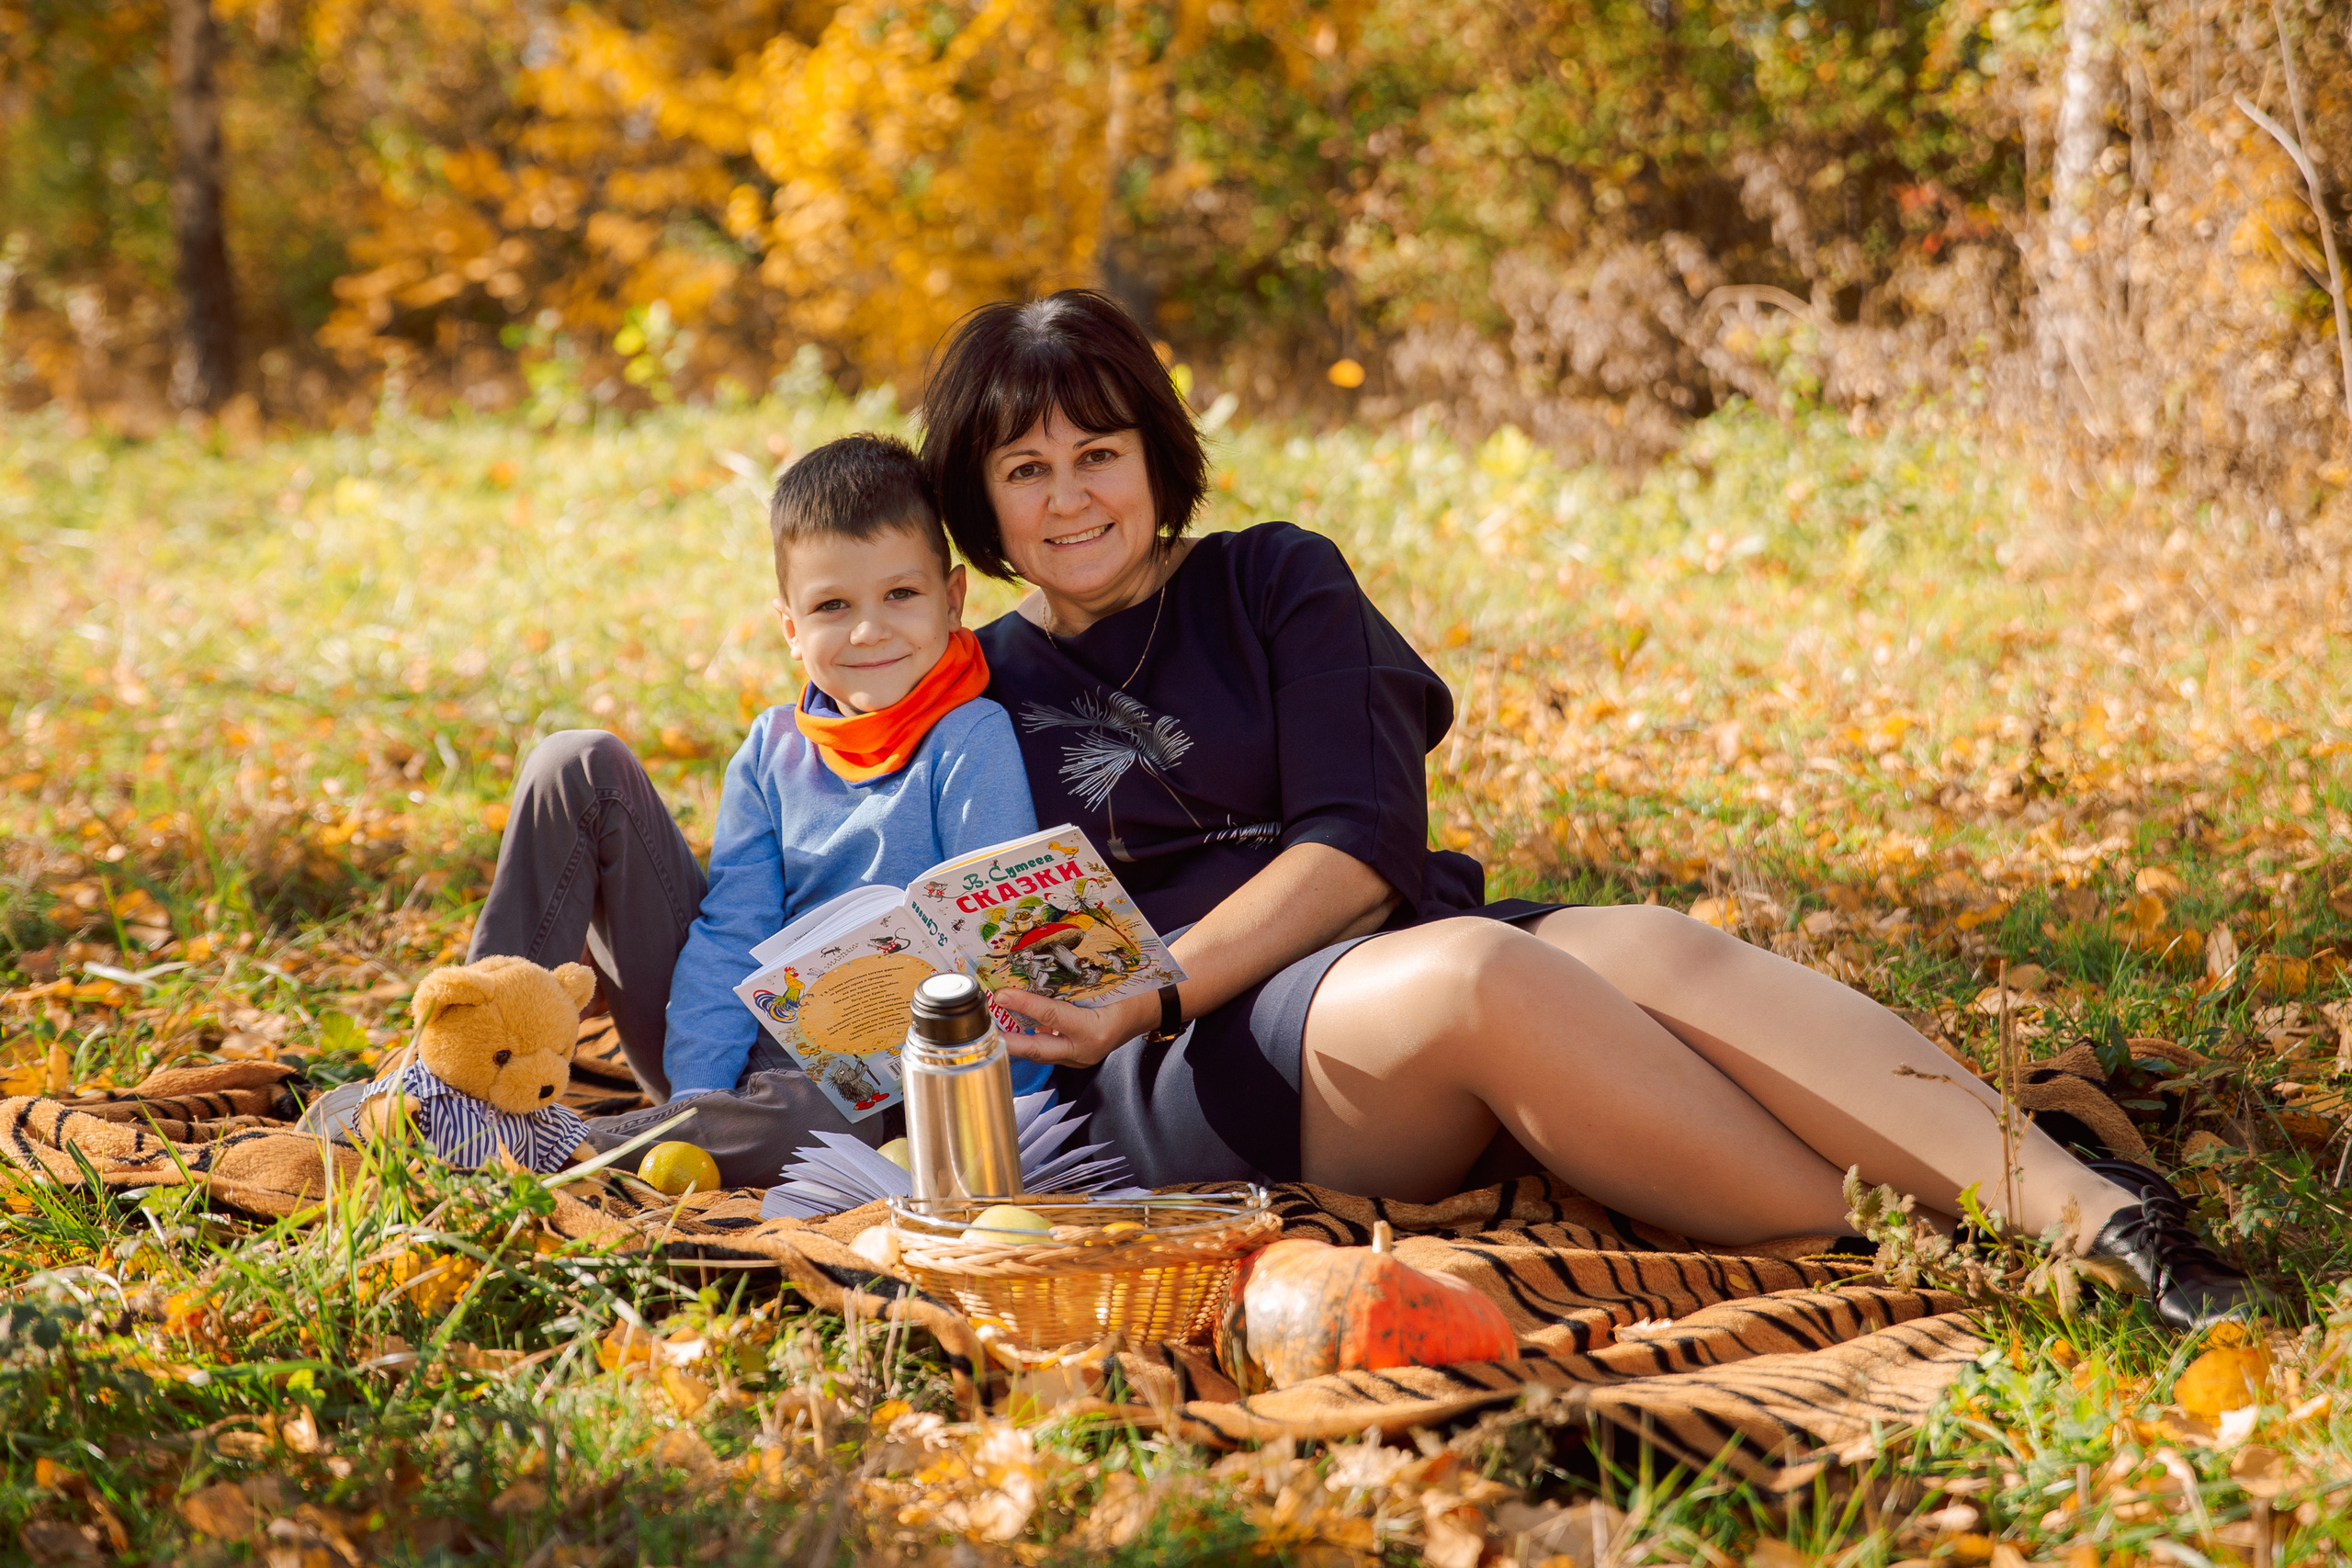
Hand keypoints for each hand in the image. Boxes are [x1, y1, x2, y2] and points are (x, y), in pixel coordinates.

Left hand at [993, 987, 1160, 1068]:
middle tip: (985, 1033)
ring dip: (1017, 1041)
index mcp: (1094, 1031)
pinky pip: (1049, 1049)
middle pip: (1038, 1050)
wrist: (1149, 1012)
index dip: (1024, 1004)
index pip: (1052, 1016)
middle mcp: (1085, 1051)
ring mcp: (1080, 1059)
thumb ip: (1070, 988)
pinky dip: (1032, 1039)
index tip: (1001, 995)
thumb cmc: (1132, 995)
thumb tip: (1034, 975)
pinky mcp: (1076, 1057)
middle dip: (1008, 1042)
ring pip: (1041, 1052)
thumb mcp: (1104, 986)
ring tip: (994, 1028)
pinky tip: (1017, 1028)